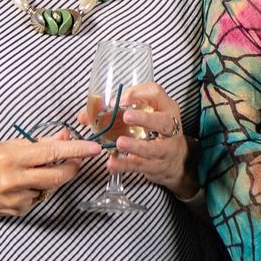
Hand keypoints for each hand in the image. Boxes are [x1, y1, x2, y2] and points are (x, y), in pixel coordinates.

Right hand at [0, 132, 103, 217]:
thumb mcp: (6, 146)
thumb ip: (38, 143)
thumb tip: (65, 137)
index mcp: (10, 157)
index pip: (52, 153)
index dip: (76, 150)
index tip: (94, 148)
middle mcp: (14, 179)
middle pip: (59, 176)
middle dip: (74, 167)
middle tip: (77, 160)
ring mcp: (17, 198)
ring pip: (51, 187)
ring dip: (52, 178)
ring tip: (34, 171)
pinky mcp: (19, 210)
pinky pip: (40, 198)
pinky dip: (39, 189)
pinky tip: (24, 185)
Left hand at [103, 81, 193, 196]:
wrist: (176, 159)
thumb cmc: (155, 130)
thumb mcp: (146, 114)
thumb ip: (118, 111)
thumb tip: (84, 116)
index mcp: (166, 108)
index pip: (156, 94)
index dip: (138, 94)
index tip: (120, 100)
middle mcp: (170, 128)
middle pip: (162, 121)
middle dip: (144, 119)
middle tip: (127, 117)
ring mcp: (166, 149)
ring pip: (153, 148)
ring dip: (136, 146)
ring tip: (119, 143)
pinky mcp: (157, 166)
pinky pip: (141, 166)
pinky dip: (125, 165)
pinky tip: (112, 163)